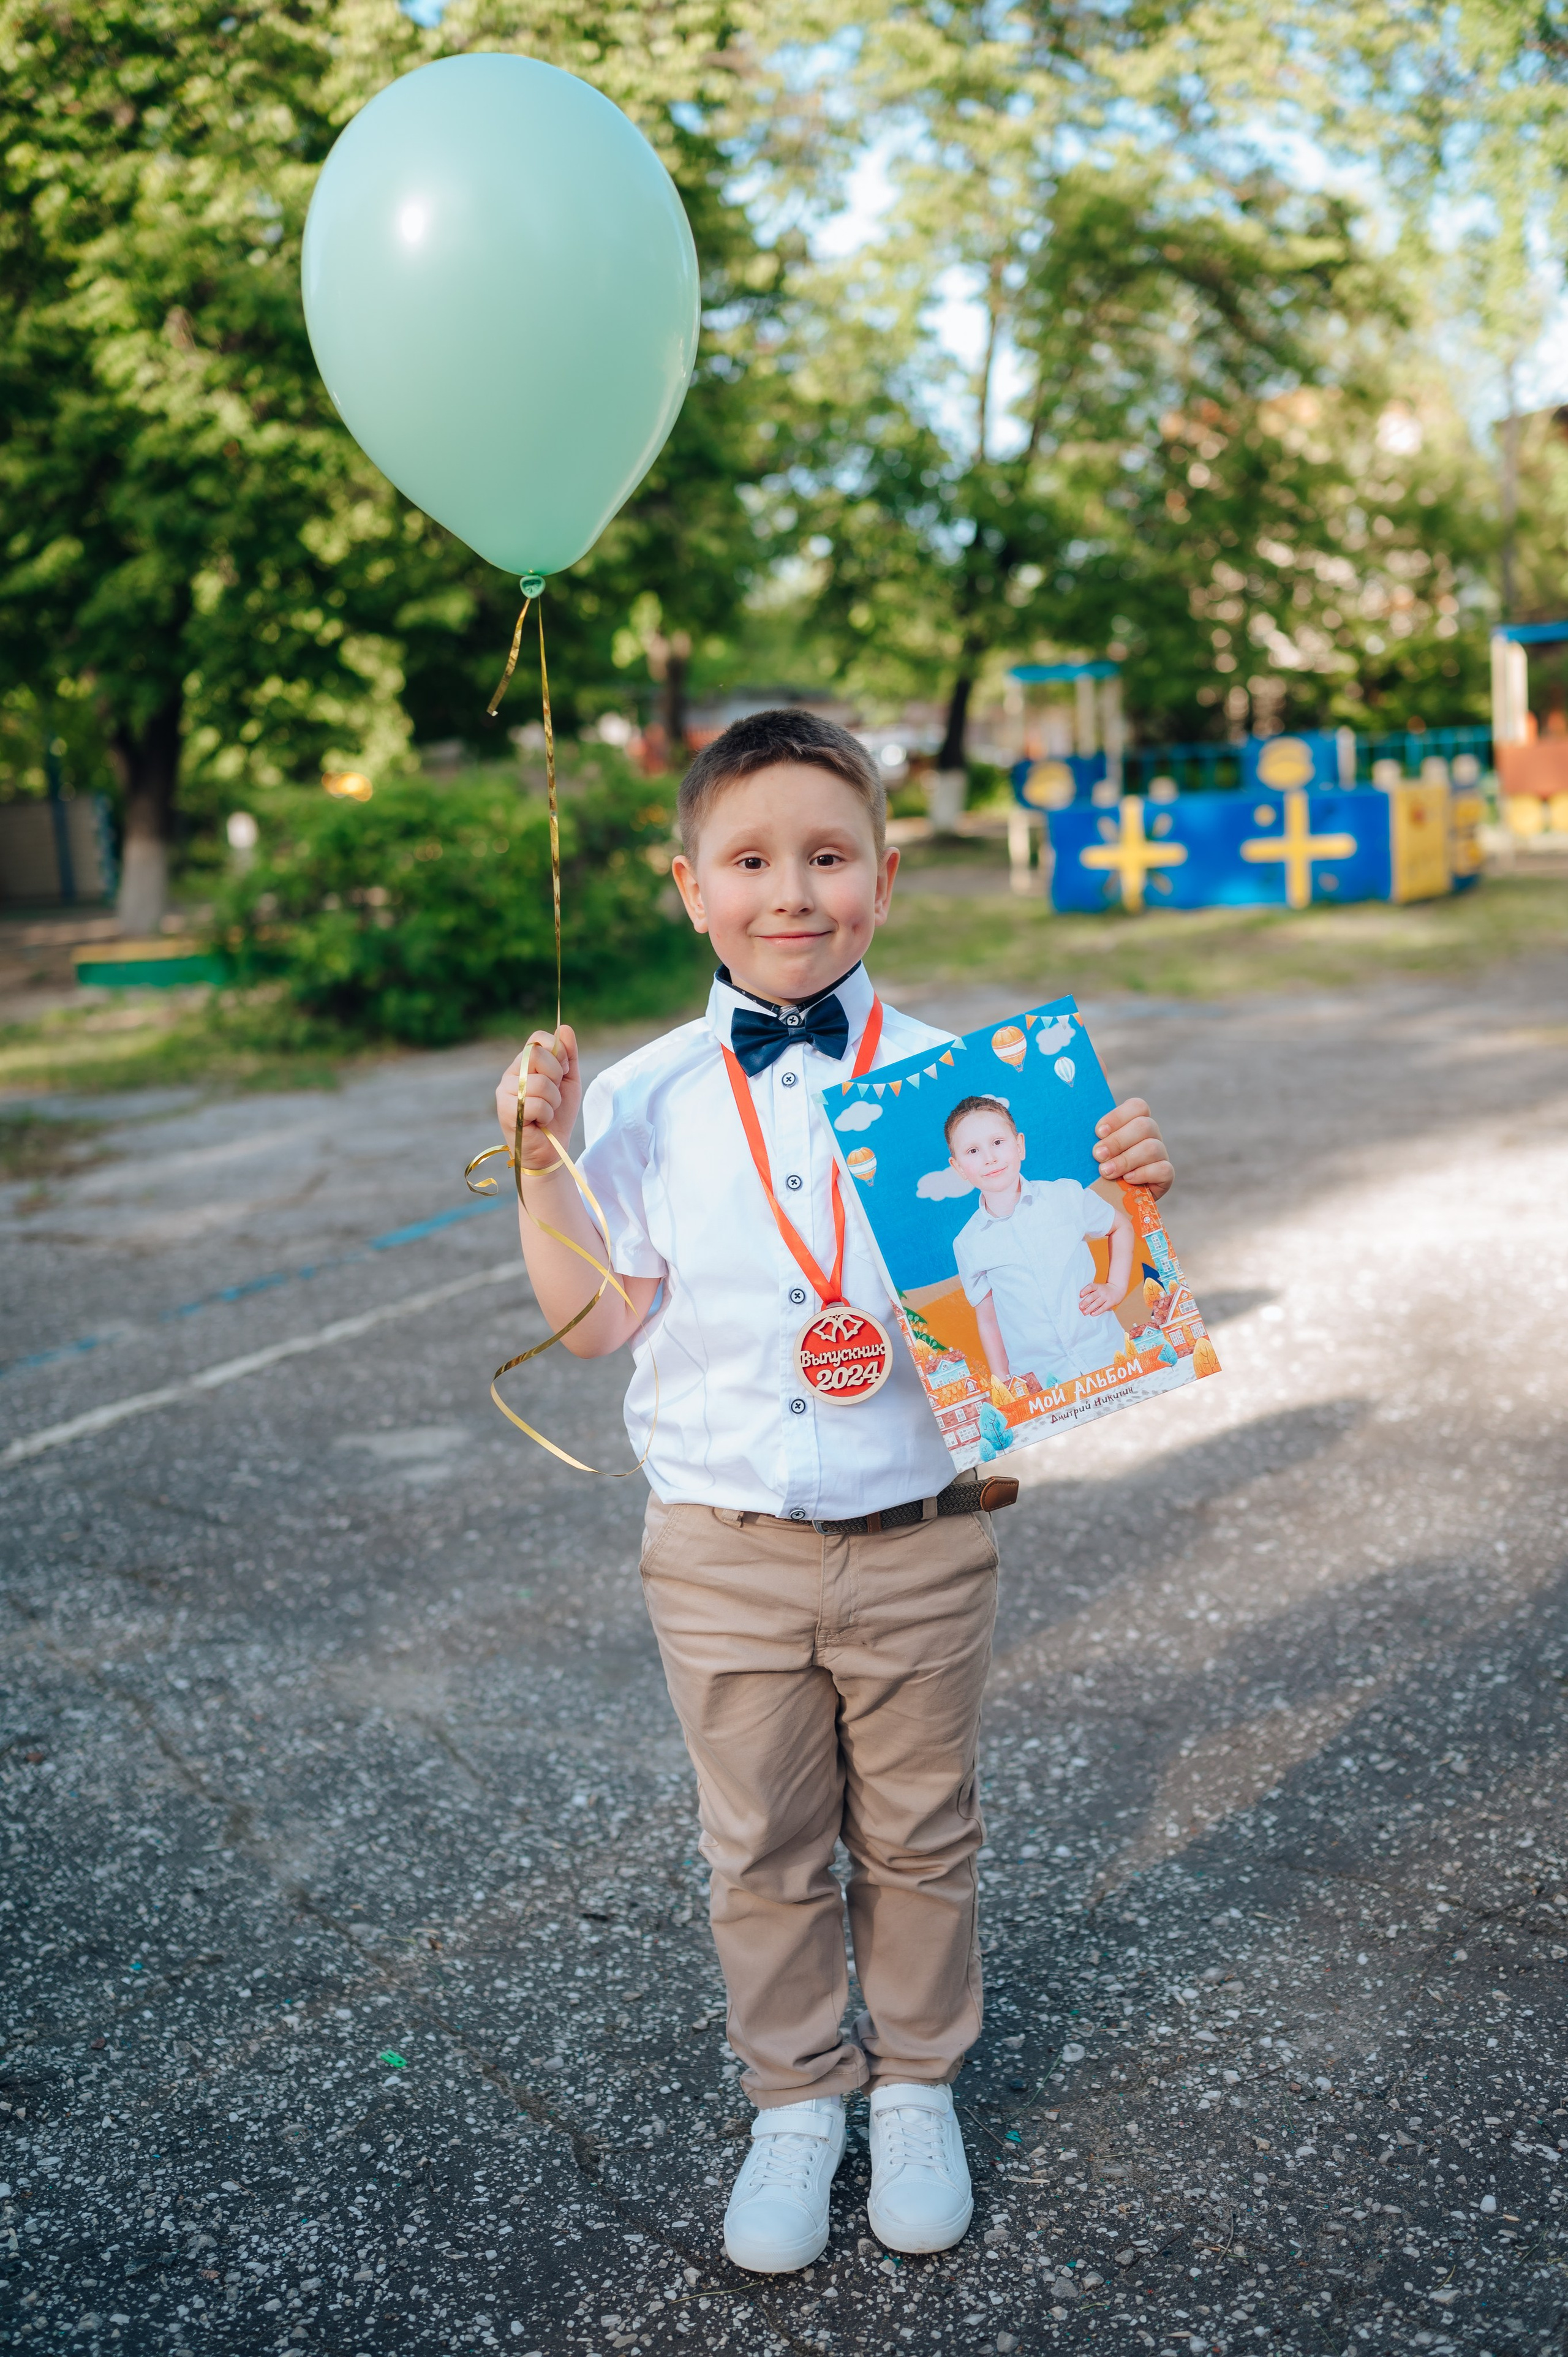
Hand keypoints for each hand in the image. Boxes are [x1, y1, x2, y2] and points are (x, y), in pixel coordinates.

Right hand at [496, 1025, 580, 1174]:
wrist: (553, 1149)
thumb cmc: (558, 1116)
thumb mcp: (569, 1082)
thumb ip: (569, 1055)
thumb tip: (564, 1027)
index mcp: (525, 1063)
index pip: (537, 1037)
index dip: (557, 1051)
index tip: (564, 1071)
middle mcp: (511, 1073)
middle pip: (537, 1054)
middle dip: (557, 1076)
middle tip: (555, 1094)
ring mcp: (505, 1091)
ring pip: (540, 1082)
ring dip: (553, 1101)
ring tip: (547, 1111)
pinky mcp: (505, 1110)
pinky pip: (535, 1103)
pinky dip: (545, 1115)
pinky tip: (538, 1122)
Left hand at [1079, 1281, 1120, 1316]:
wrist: (1117, 1289)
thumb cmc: (1103, 1290)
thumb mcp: (1098, 1288)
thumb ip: (1091, 1293)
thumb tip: (1081, 1302)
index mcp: (1097, 1286)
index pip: (1091, 1287)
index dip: (1085, 1290)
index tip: (1080, 1295)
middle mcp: (1101, 1291)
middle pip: (1093, 1296)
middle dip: (1086, 1302)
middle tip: (1080, 1307)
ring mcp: (1106, 1297)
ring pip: (1097, 1303)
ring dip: (1090, 1308)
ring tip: (1084, 1312)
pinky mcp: (1110, 1302)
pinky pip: (1103, 1307)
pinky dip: (1098, 1311)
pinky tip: (1092, 1314)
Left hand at [1093, 1096, 1171, 1197]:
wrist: (1101, 1197)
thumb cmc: (1091, 1164)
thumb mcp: (1084, 1140)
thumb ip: (1089, 1108)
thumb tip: (1100, 1066)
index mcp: (1132, 1122)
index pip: (1138, 1106)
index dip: (1118, 1117)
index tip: (1097, 1132)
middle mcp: (1149, 1135)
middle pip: (1145, 1126)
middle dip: (1118, 1141)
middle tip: (1097, 1155)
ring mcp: (1159, 1155)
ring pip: (1152, 1147)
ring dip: (1126, 1160)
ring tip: (1106, 1172)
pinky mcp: (1165, 1176)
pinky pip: (1164, 1169)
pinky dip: (1143, 1173)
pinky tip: (1127, 1180)